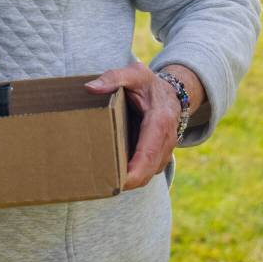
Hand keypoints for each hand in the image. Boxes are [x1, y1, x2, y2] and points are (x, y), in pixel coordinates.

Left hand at [84, 61, 180, 189]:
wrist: (172, 92)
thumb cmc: (148, 84)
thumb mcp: (134, 74)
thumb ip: (113, 78)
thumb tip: (90, 88)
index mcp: (160, 121)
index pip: (149, 152)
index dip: (136, 170)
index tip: (120, 182)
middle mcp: (166, 139)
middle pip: (149, 170)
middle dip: (130, 181)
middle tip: (105, 187)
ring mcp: (165, 150)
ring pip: (149, 173)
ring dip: (131, 181)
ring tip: (106, 183)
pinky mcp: (159, 156)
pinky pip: (148, 170)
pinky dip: (134, 176)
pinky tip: (115, 176)